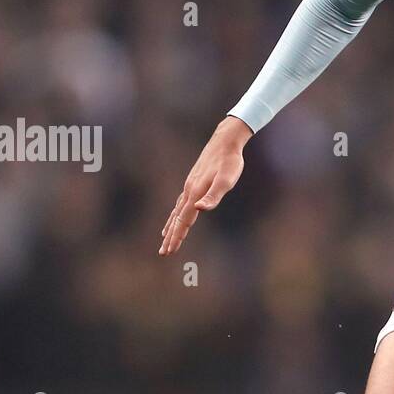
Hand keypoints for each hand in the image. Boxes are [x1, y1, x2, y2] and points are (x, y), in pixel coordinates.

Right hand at [159, 116, 252, 255]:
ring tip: (164, 238)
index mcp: (195, 194)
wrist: (225, 141)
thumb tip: (200, 209)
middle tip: (163, 252)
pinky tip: (176, 216)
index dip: (177, 236)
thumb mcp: (226, 180)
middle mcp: (189, 191)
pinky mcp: (193, 183)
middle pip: (177, 219)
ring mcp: (190, 186)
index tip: (169, 250)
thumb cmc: (229, 162)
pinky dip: (175, 214)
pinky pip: (180, 203)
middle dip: (171, 236)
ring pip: (177, 211)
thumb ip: (213, 196)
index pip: (184, 221)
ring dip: (171, 226)